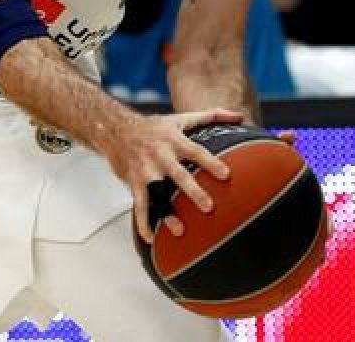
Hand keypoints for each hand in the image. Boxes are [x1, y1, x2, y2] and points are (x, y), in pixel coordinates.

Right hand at [107, 108, 244, 243]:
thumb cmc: (152, 126)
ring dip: (167, 212)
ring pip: (158, 193)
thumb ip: (211, 116)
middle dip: (192, 191)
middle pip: (178, 174)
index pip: (195, 151)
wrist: (115, 129)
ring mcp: (146, 170)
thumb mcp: (180, 118)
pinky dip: (143, 222)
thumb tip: (240, 116)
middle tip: (208, 207)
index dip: (210, 162)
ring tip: (180, 229)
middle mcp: (160, 155)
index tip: (226, 175)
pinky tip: (151, 237)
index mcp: (174, 140)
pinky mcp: (134, 182)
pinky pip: (139, 205)